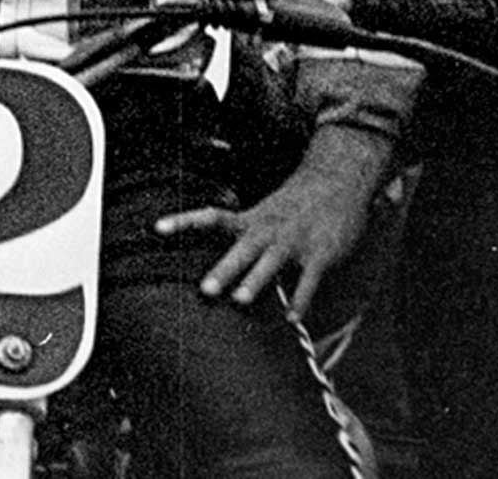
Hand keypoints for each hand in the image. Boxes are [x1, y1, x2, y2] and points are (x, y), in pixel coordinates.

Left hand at [154, 125, 391, 314]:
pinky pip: (309, 280)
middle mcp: (270, 229)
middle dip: (224, 269)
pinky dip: (301, 300)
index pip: (213, 217)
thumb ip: (244, 235)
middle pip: (242, 249)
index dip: (184, 222)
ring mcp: (295, 241)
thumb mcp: (267, 212)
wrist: (340, 179)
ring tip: (239, 299)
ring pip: (272, 262)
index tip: (157, 227)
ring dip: (255, 280)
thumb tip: (217, 263)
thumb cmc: (297, 202)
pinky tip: (292, 319)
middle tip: (205, 289)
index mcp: (253, 219)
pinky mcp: (321, 254)